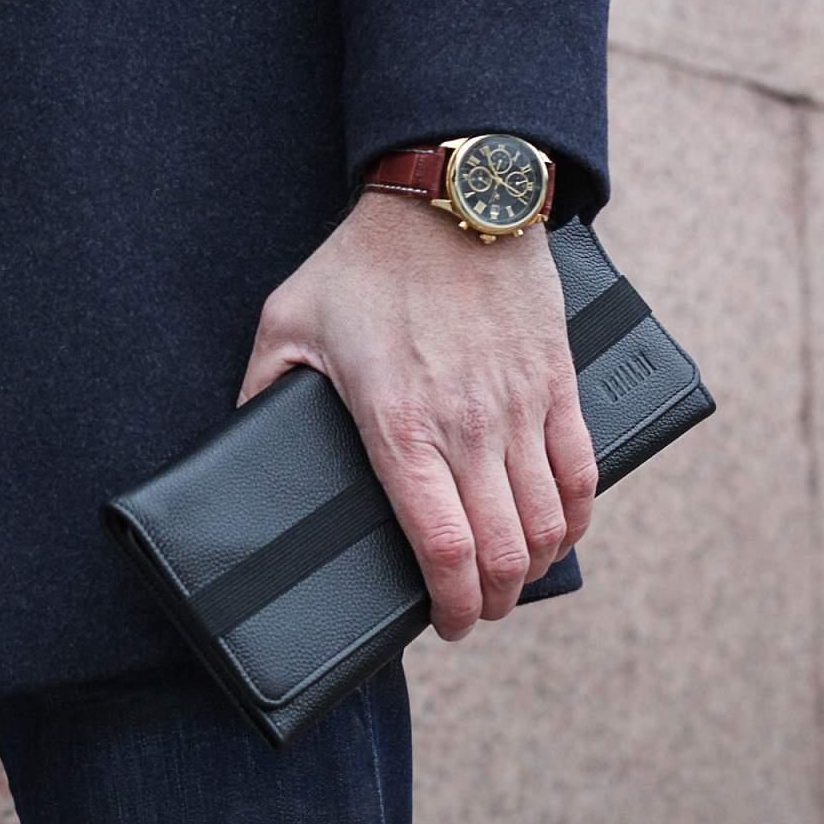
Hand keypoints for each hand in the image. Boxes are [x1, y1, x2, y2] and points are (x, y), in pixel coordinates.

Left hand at [237, 190, 597, 641]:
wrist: (450, 198)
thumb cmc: (365, 262)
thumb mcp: (288, 322)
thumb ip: (261, 389)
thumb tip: (240, 437)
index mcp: (400, 427)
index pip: (442, 547)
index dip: (452, 605)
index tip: (448, 625)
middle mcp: (469, 428)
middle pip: (504, 550)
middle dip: (494, 600)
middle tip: (477, 610)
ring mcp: (519, 406)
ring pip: (549, 520)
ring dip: (536, 565)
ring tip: (514, 578)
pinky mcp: (555, 382)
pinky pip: (582, 468)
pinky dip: (577, 514)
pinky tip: (561, 531)